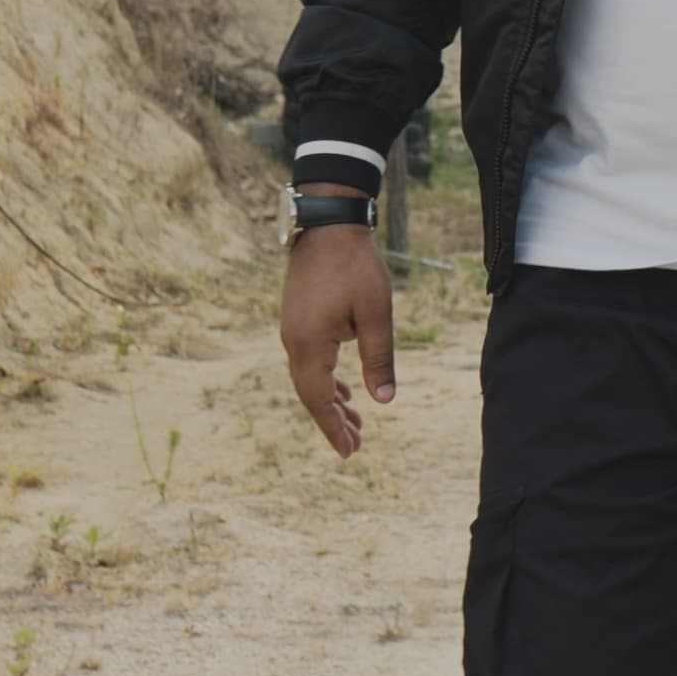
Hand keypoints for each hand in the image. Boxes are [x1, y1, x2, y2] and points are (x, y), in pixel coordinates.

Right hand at [280, 221, 394, 457]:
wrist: (327, 223)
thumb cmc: (355, 265)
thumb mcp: (375, 313)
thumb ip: (379, 359)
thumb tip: (384, 401)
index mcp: (309, 344)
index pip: (318, 399)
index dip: (333, 427)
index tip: (350, 451)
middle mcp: (293, 341)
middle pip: (310, 393)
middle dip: (333, 420)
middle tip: (356, 444)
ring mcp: (292, 330)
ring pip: (308, 378)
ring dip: (330, 401)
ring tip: (355, 421)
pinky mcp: (297, 319)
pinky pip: (308, 361)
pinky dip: (325, 380)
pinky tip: (344, 388)